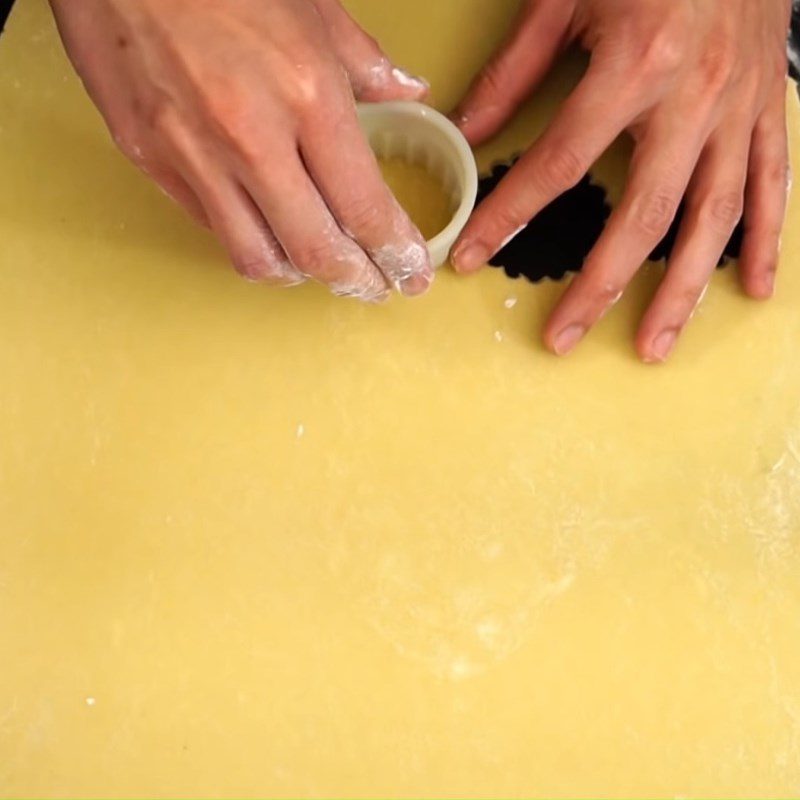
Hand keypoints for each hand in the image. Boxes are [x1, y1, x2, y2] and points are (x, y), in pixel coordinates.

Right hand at [49, 0, 433, 300]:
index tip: (411, 272)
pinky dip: (249, 239)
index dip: (396, 253)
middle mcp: (251, 137)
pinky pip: (211, 226)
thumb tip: (407, 89)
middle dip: (357, 281)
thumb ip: (365, 61)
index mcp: (306, 94)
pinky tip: (267, 229)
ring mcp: (193, 153)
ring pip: (257, 258)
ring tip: (321, 267)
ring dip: (299, 273)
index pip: (364, 207)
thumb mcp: (312, 3)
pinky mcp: (149, 158)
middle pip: (316, 251)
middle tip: (376, 288)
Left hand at [450, 0, 792, 360]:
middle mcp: (693, 100)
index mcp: (635, 67)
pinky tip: (749, 292)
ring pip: (712, 220)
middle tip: (563, 339)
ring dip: (681, 292)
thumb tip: (467, 130)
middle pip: (641, 216)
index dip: (509, 216)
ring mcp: (739, 110)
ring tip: (654, 347)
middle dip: (598, 287)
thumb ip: (515, 70)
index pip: (558, 164)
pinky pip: (772, 185)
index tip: (474, 257)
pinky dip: (765, 243)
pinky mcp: (770, 109)